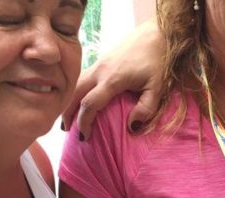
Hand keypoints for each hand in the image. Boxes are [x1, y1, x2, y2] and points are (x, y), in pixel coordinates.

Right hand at [61, 20, 164, 139]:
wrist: (156, 34)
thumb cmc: (158, 61)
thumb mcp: (158, 87)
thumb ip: (146, 108)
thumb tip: (131, 127)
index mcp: (113, 79)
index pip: (90, 104)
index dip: (84, 122)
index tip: (85, 137)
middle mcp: (101, 71)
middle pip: (75, 93)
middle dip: (68, 112)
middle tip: (66, 130)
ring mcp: (99, 63)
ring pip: (76, 83)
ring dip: (69, 100)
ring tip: (68, 117)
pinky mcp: (101, 60)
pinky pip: (82, 77)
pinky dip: (76, 90)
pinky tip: (78, 99)